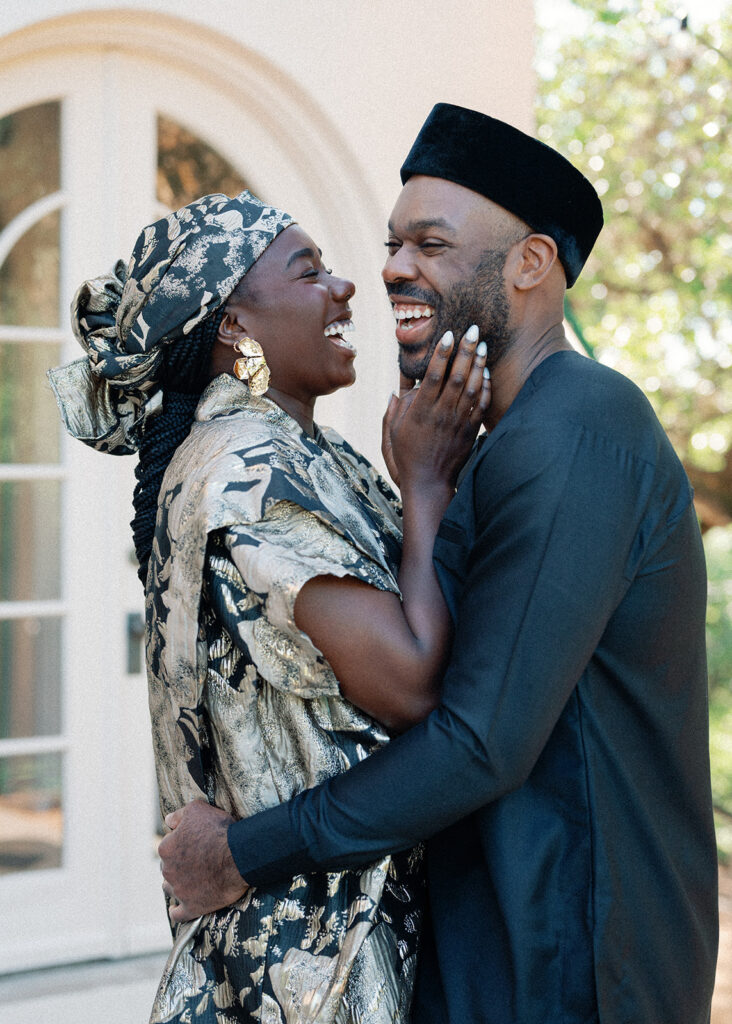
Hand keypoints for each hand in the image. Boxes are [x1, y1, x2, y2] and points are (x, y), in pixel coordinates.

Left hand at [158, 800, 248, 922]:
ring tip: (189, 880)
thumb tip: (168, 821)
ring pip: (170, 888)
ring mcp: (179, 890)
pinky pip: (177, 914)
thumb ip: (178, 815)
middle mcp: (168, 871)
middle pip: (168, 867)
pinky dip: (176, 911)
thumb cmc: (219, 830)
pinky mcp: (192, 906)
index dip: (181, 842)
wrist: (239, 856)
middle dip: (178, 863)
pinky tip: (177, 908)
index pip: (167, 845)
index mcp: (166, 848)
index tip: (194, 842)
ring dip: (176, 884)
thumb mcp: (197, 809)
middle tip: (195, 859)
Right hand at [382, 326, 489, 490]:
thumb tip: (395, 391)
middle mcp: (442, 414)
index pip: (433, 377)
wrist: (429, 485)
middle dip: (466, 351)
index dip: (442, 354)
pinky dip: (486, 388)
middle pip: (458, 377)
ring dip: (479, 365)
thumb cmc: (406, 460)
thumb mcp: (392, 435)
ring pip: (473, 388)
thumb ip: (393, 412)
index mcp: (421, 412)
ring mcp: (458, 423)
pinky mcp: (470, 432)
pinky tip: (487, 373)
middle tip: (474, 330)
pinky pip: (481, 406)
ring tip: (483, 345)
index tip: (449, 335)